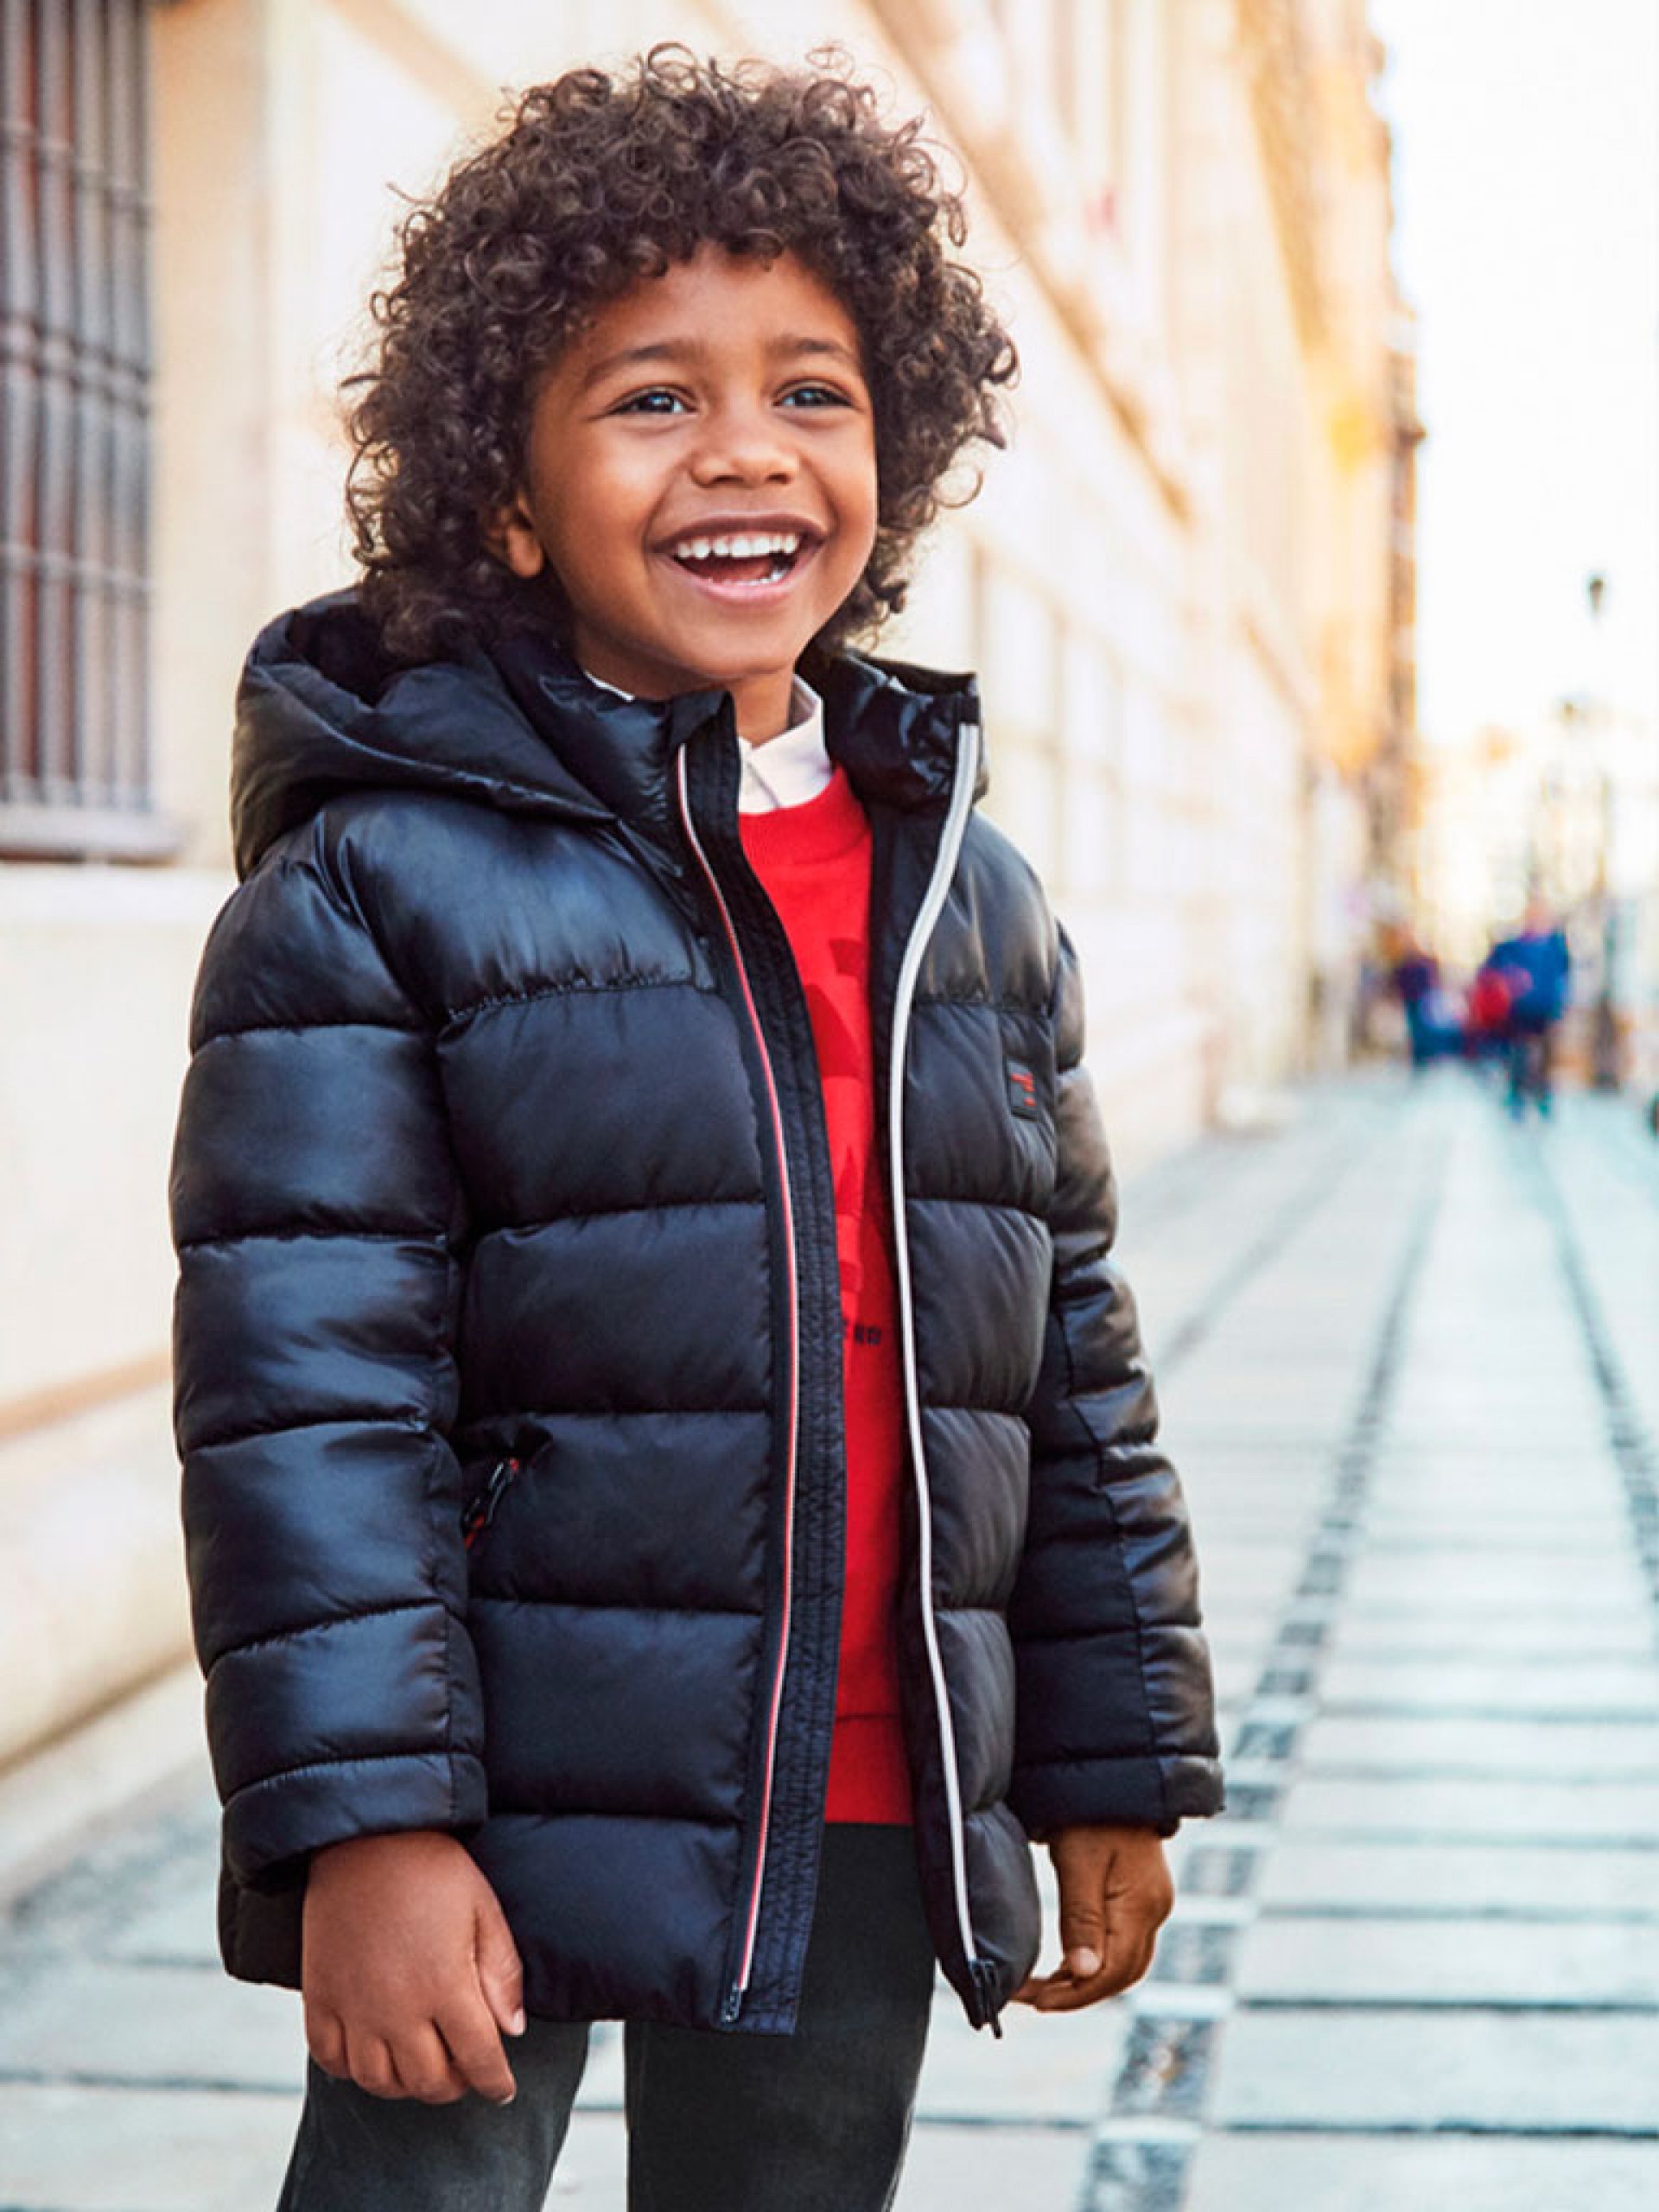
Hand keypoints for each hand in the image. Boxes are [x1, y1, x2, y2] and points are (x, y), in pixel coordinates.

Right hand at [302, 1830, 525, 2103]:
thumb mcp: (483, 1909)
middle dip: (454, 2086)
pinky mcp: (320, 1997)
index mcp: (446, 1985)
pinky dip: (351, 2070)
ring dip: (405, 2085)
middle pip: (429, 2082)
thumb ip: (501, 1974)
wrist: (364, 1837)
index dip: (495, 2082)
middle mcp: (397, 2008)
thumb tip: (513, 2030)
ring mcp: (354, 2007)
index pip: (479, 2058)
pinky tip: (371, 2054)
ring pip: (379, 2082)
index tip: (502, 2090)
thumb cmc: (432, 1868)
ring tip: (421, 2066)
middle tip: (463, 2072)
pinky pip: (330, 2059)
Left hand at [1011, 1823, 1172, 2012]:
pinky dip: (1097, 1960)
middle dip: (1078, 1993)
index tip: (1035, 2001)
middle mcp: (1155, 1911)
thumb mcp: (1077, 1862)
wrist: (1114, 1776)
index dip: (1075, 1994)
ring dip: (1086, 1980)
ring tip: (1044, 1987)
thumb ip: (1081, 1919)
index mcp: (1141, 1906)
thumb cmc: (1089, 1814)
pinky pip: (1124, 1943)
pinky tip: (1068, 1963)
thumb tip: (1083, 1974)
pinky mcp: (1144, 1897)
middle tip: (1034, 1998)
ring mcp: (1153, 1904)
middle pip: (1122, 1974)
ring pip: (1125, 1963)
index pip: (1113, 1972)